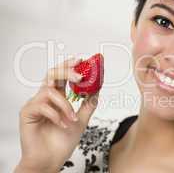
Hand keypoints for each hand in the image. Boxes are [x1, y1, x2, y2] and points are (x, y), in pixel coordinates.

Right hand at [14, 58, 99, 172]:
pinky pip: (42, 105)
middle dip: (66, 71)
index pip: (62, 76)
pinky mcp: (27, 113)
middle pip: (52, 74)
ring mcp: (36, 104)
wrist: (51, 160)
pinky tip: (62, 125)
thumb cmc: (62, 142)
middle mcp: (46, 98)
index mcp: (57, 97)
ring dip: (65, 105)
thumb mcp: (82, 120)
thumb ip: (89, 104)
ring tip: (72, 119)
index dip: (69, 66)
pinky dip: (56, 115)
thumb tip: (98, 88)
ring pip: (50, 91)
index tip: (82, 60)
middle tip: (80, 76)